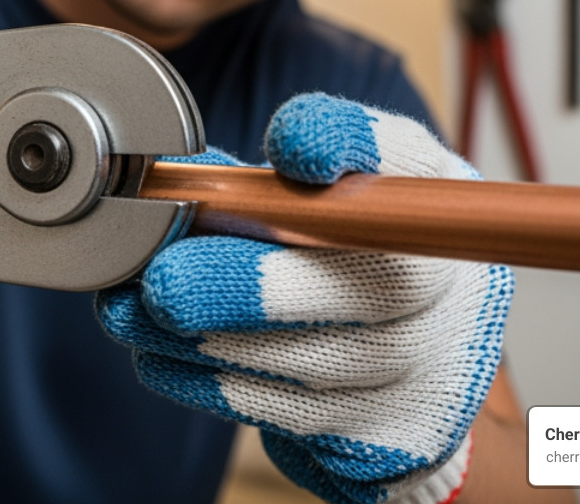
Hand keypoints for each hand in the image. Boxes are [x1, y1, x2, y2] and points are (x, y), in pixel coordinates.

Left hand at [97, 94, 512, 503]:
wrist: (416, 371)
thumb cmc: (349, 265)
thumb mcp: (322, 202)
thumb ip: (259, 185)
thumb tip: (170, 184)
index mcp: (428, 196)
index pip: (403, 153)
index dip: (353, 144)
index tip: (294, 147)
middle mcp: (449, 279)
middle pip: (368, 281)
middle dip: (248, 284)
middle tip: (163, 281)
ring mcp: (430, 365)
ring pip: (311, 360)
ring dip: (202, 340)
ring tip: (130, 315)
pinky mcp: (394, 436)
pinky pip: (292, 415)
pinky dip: (210, 385)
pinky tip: (160, 358)